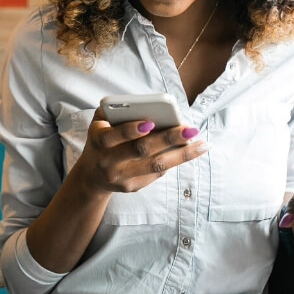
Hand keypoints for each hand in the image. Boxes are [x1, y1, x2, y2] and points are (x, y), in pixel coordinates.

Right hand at [71, 106, 209, 195]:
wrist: (92, 175)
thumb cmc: (102, 138)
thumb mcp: (100, 122)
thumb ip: (115, 110)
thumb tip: (150, 107)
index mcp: (98, 140)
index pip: (112, 136)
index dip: (130, 130)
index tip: (151, 122)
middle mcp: (107, 162)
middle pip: (140, 151)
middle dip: (167, 139)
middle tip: (190, 129)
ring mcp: (121, 177)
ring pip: (155, 166)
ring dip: (181, 154)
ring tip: (202, 143)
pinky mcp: (133, 187)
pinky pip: (157, 173)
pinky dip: (175, 160)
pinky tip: (191, 151)